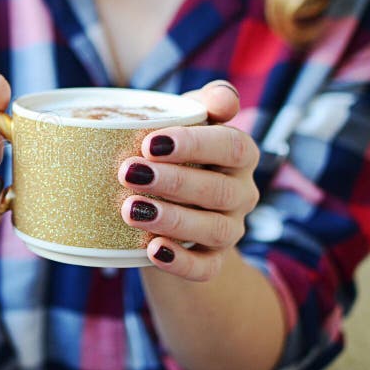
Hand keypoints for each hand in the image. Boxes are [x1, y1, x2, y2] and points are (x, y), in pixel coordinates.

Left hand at [118, 81, 259, 280]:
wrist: (168, 210)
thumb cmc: (173, 152)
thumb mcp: (184, 122)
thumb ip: (204, 103)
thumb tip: (225, 101)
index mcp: (239, 156)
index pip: (232, 147)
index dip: (195, 144)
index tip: (150, 142)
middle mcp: (241, 193)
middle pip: (219, 190)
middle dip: (173, 181)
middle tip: (128, 172)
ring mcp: (229, 230)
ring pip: (215, 229)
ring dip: (173, 219)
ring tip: (130, 209)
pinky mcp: (212, 262)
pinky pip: (206, 268)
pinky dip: (181, 261)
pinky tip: (153, 250)